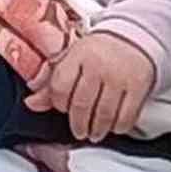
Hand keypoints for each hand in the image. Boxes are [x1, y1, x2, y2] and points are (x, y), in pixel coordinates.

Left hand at [25, 32, 155, 141]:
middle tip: (80, 131)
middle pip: (81, 105)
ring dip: (97, 130)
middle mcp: (98, 64)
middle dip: (78, 124)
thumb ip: (51, 82)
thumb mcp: (72, 60)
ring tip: (94, 133)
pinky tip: (113, 127)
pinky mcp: (139, 86)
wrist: (135, 38)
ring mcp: (120, 75)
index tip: (64, 109)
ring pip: (104, 114)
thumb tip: (31, 104)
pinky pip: (126, 116)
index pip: (59, 88)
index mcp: (77, 54)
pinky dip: (118, 127)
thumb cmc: (97, 52)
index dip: (59, 104)